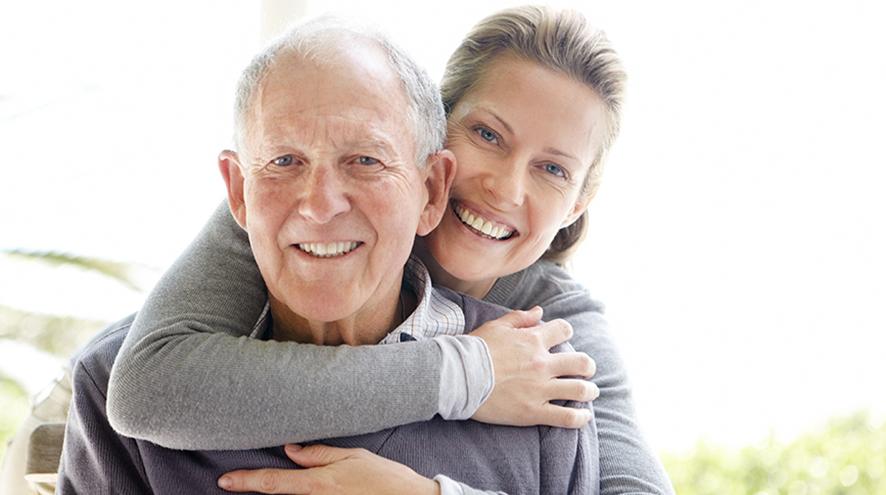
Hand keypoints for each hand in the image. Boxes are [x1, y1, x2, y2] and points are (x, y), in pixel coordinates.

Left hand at [217, 444, 439, 494]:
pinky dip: (295, 493)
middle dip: (253, 488)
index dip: (247, 481)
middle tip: (230, 482)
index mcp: (320, 483)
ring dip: (275, 492)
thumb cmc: (384, 478)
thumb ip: (319, 454)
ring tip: (254, 483)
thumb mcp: (352, 457)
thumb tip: (290, 449)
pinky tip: (286, 489)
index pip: (275, 482)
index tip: (224, 481)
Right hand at [470, 306, 598, 428]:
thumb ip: (520, 318)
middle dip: (588, 366)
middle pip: (581, 362)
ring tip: (589, 392)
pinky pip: (566, 417)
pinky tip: (583, 416)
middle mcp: (541, 363)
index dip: (566, 333)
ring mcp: (540, 389)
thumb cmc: (474, 350)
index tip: (563, 339)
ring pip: (580, 390)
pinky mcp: (533, 412)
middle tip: (586, 371)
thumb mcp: (496, 326)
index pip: (564, 330)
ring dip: (589, 391)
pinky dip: (580, 418)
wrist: (458, 377)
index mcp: (533, 340)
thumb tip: (540, 312)